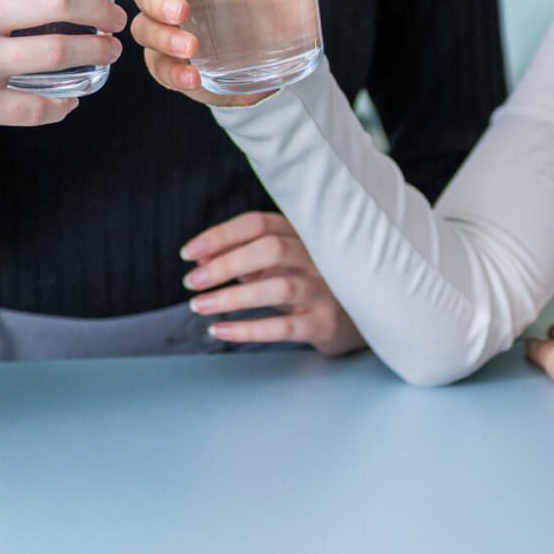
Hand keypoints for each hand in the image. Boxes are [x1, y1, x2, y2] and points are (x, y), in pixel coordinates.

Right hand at [127, 0, 336, 106]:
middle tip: (182, 11)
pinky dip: (173, 73)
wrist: (275, 58)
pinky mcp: (172, 64)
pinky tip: (193, 77)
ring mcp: (169, 31)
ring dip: (163, 38)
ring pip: (145, 30)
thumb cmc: (271, 5)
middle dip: (157, 1)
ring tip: (191, 48)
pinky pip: (160, 68)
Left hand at [180, 210, 365, 354]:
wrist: (364, 319)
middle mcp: (318, 257)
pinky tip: (221, 330)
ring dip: (232, 297)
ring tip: (199, 306)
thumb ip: (246, 259)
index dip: (220, 236)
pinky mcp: (326, 323)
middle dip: (224, 264)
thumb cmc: (312, 285)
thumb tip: (200, 260)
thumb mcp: (282, 265)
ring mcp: (326, 290)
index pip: (258, 223)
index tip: (189, 254)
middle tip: (193, 282)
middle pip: (269, 248)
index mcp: (303, 234)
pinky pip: (285, 326)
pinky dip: (249, 329)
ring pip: (277, 287)